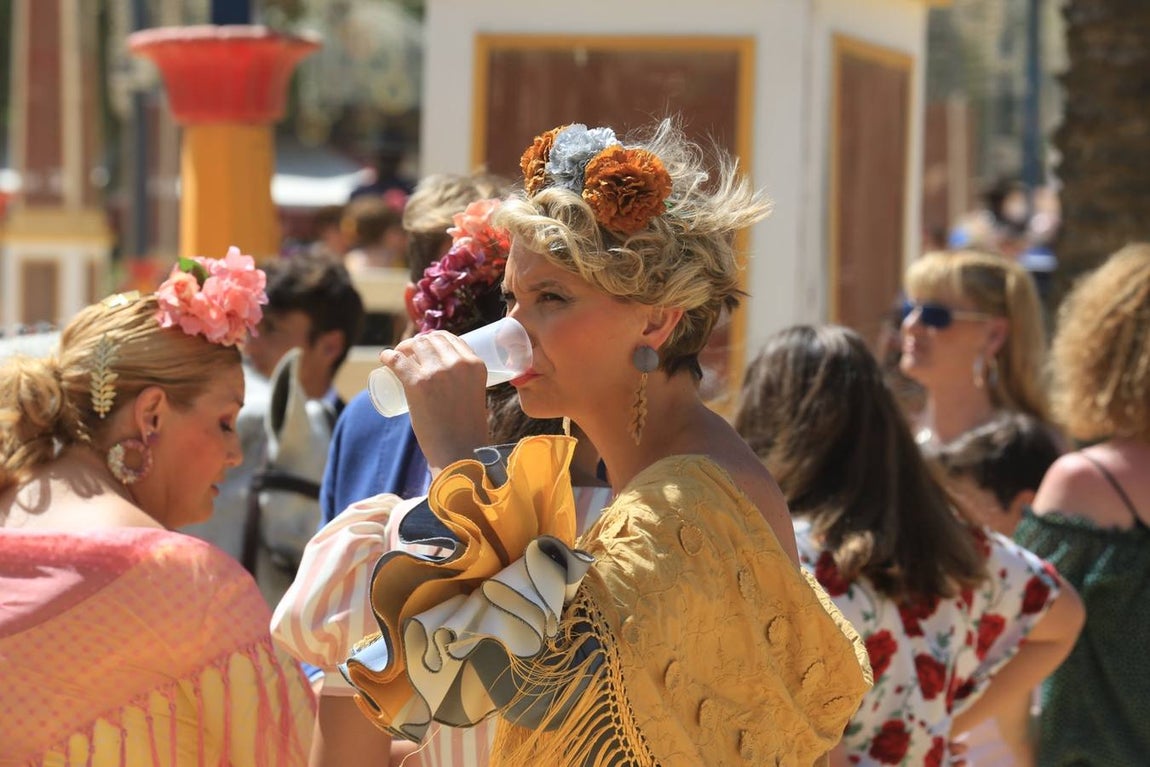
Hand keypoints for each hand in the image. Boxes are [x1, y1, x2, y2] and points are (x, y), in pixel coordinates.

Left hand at [380, 331, 489, 474]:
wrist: (458, 452)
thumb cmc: (466, 430)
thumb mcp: (474, 395)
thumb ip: (466, 382)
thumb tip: (449, 379)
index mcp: (476, 365)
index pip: (452, 339)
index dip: (435, 339)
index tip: (426, 346)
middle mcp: (458, 363)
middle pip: (432, 340)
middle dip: (418, 343)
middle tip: (408, 353)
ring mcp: (437, 372)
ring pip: (415, 346)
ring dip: (403, 347)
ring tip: (397, 356)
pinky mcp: (418, 383)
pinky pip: (398, 360)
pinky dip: (388, 356)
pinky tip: (384, 358)